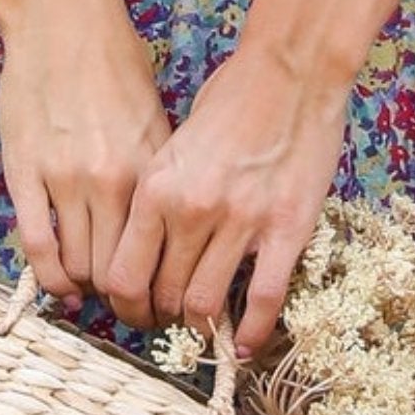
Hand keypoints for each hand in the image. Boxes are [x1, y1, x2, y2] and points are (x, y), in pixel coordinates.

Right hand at [0, 0, 171, 309]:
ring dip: (87, 291)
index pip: (162, 253)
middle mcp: (111, 179)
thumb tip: (171, 226)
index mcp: (151, 168)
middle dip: (128, 302)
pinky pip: (36, 243)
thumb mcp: (155, 118)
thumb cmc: (115, 63)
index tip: (164, 303)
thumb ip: (159, 173)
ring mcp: (64, 178)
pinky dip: (49, 276)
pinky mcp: (25, 172)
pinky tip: (59, 288)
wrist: (63, 19)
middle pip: (121, 270)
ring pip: (79, 264)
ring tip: (94, 297)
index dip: (163, 289)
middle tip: (131, 313)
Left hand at [107, 35, 349, 358]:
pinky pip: (264, 297)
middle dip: (162, 319)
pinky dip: (251, 330)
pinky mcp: (286, 228)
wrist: (291, 69)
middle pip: (162, 295)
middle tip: (170, 322)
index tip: (135, 310)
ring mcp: (240, 222)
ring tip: (205, 327)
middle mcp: (191, 210)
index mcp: (155, 188)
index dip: (124, 306)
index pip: (123, 274)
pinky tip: (244, 345)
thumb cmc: (231, 99)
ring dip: (201, 326)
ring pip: (205, 304)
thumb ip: (160, 196)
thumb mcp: (174, 144)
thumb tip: (150, 246)